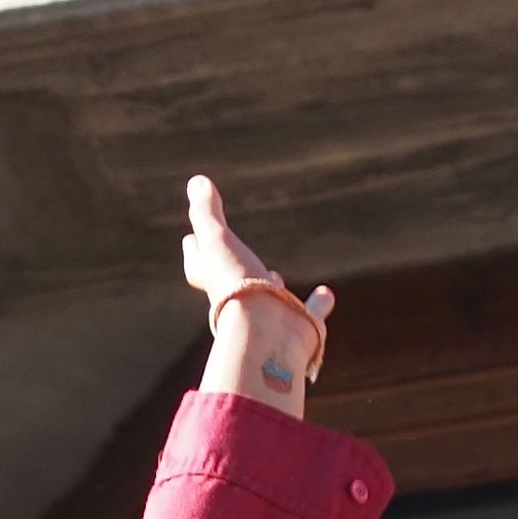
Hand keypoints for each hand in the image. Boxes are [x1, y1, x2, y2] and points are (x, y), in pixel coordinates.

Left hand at [184, 175, 331, 399]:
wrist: (267, 336)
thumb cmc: (236, 286)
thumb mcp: (216, 240)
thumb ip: (207, 212)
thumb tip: (197, 181)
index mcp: (216, 283)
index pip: (199, 263)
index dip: (195, 249)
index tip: (191, 238)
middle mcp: (240, 303)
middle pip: (231, 283)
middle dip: (231, 269)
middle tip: (231, 255)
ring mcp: (271, 316)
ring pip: (270, 299)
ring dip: (271, 286)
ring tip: (275, 274)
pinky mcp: (300, 327)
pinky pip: (311, 314)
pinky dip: (318, 304)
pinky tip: (326, 294)